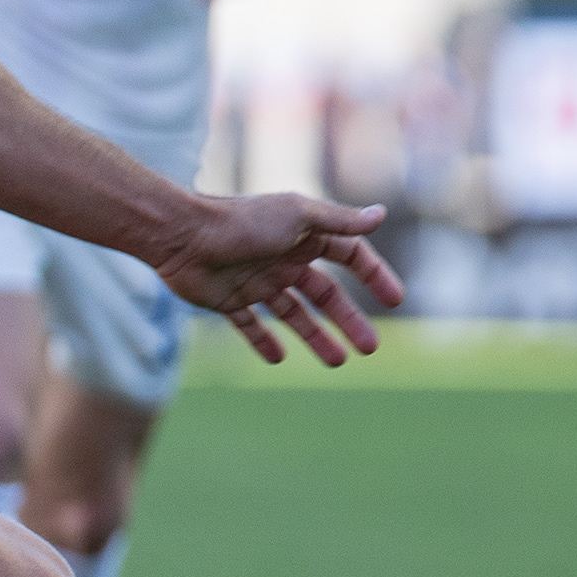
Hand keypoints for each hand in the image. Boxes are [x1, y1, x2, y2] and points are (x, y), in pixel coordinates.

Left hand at [147, 190, 405, 365]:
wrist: (182, 236)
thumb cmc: (242, 222)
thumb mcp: (299, 217)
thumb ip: (339, 221)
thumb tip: (380, 215)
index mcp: (304, 235)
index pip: (349, 256)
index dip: (374, 275)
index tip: (394, 299)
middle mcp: (284, 258)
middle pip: (326, 294)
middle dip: (349, 320)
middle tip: (370, 348)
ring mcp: (258, 281)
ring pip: (295, 314)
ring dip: (316, 337)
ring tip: (337, 362)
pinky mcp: (230, 300)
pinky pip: (251, 325)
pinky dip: (264, 341)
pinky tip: (278, 359)